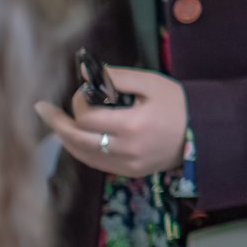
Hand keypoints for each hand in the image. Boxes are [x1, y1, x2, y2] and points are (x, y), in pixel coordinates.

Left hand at [35, 67, 188, 177]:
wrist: (204, 133)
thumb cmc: (179, 104)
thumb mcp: (153, 83)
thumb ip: (119, 77)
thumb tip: (88, 74)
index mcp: (133, 126)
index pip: (87, 118)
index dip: (78, 102)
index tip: (85, 90)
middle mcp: (126, 150)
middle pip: (76, 140)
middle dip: (57, 122)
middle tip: (42, 109)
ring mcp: (126, 165)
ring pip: (81, 154)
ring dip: (65, 137)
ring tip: (54, 122)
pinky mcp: (128, 173)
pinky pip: (94, 163)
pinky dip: (80, 149)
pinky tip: (74, 137)